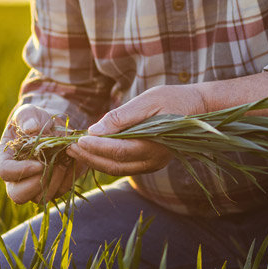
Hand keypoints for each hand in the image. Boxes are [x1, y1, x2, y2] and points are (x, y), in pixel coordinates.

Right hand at [0, 104, 86, 204]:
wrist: (52, 126)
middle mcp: (17, 176)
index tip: (39, 163)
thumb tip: (31, 128)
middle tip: (51, 167)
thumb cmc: (35, 119)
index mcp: (5, 157)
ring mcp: (35, 185)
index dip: (20, 170)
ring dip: (55, 181)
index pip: (4, 171)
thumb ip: (27, 117)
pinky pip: (61, 191)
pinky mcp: (53, 186)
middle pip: (18, 195)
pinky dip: (69, 177)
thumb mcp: (29, 112)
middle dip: (36, 185)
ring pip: (41, 198)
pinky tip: (73, 160)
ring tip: (64, 160)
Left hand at [66, 85, 205, 175]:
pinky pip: (123, 165)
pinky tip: (91, 149)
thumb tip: (95, 130)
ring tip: (75, 149)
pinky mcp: (149, 162)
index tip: (77, 139)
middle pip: (113, 165)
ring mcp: (151, 164)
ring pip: (116, 169)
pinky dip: (104, 159)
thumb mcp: (147, 101)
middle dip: (89, 157)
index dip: (95, 147)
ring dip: (94, 160)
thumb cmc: (173, 99)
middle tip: (69, 146)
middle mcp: (152, 160)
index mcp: (153, 146)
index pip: (117, 151)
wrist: (198, 108)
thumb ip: (122, 117)